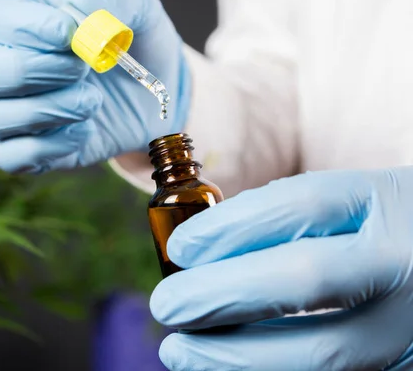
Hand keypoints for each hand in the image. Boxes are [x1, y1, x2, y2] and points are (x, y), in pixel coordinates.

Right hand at [0, 0, 188, 173]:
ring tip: (92, 101)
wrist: (150, 98)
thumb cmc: (132, 44)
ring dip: (45, 110)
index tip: (71, 36)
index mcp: (11, 14)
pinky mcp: (16, 148)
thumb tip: (81, 13)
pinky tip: (84, 131)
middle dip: (26, 71)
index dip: (29, 29)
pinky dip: (49, 148)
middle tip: (80, 70)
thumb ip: (111, 0)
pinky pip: (8, 156)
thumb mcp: (137, 9)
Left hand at [149, 167, 412, 369]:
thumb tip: (199, 253)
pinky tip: (226, 369)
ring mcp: (412, 322)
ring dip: (236, 356)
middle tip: (165, 305)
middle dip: (221, 294)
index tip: (179, 248)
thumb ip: (291, 219)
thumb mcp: (354, 202)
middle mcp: (405, 259)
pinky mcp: (408, 365)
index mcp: (388, 199)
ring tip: (180, 352)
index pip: (302, 204)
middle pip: (305, 277)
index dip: (230, 226)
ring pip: (323, 350)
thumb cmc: (384, 229)